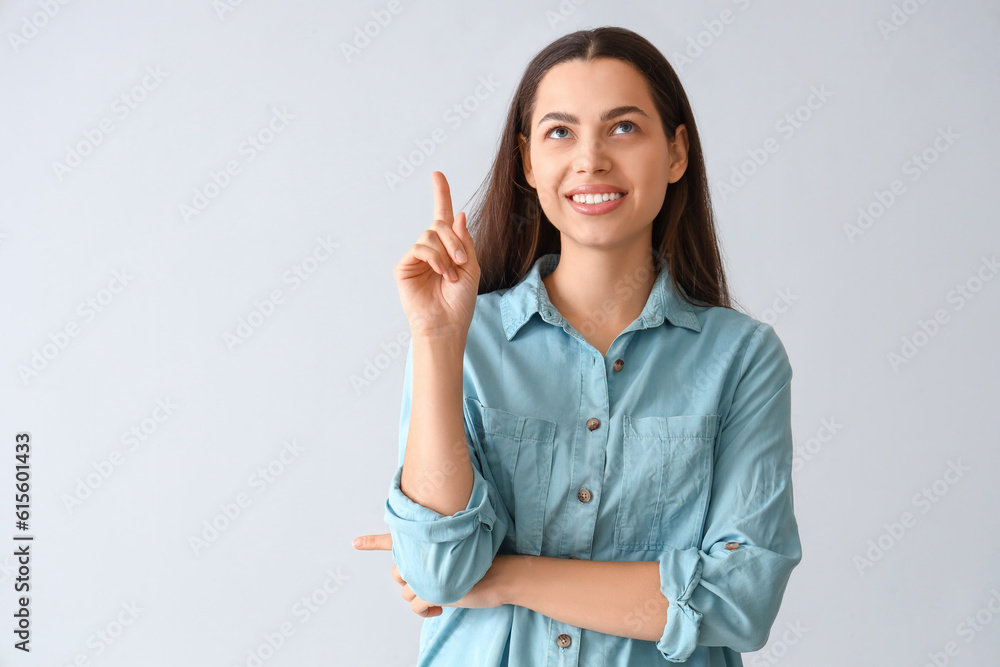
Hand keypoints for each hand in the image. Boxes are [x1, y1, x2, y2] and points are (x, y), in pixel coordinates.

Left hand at [353, 531, 507, 616]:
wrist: (500, 574)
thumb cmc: (482, 563)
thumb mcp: (458, 551)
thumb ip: (437, 553)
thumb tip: (425, 567)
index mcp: (427, 543)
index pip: (394, 540)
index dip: (373, 541)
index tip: (355, 543)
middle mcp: (422, 557)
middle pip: (398, 573)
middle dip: (410, 581)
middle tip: (431, 581)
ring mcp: (425, 575)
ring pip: (406, 592)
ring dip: (420, 597)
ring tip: (441, 593)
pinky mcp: (431, 593)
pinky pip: (415, 607)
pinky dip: (426, 610)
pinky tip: (440, 607)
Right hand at [394, 171, 480, 338]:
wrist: (447, 324)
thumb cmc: (460, 301)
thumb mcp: (472, 267)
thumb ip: (465, 241)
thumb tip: (458, 214)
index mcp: (448, 247)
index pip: (443, 216)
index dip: (441, 194)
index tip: (437, 174)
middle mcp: (430, 249)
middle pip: (440, 224)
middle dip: (454, 240)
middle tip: (462, 261)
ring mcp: (416, 257)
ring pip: (430, 235)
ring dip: (446, 253)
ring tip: (452, 274)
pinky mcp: (405, 266)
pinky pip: (420, 247)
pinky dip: (434, 258)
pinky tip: (442, 273)